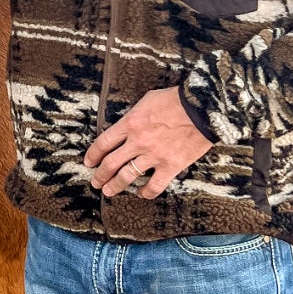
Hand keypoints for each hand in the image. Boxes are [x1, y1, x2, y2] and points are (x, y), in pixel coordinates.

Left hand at [85, 86, 212, 199]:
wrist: (203, 107)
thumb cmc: (176, 99)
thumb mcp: (148, 100)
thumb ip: (135, 115)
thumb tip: (127, 124)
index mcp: (130, 123)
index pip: (103, 143)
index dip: (93, 155)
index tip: (89, 162)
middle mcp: (138, 142)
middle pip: (111, 163)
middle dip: (100, 175)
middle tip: (95, 182)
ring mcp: (154, 155)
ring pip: (127, 176)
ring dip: (115, 186)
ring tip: (108, 192)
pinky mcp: (171, 166)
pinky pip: (154, 186)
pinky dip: (146, 193)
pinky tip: (141, 194)